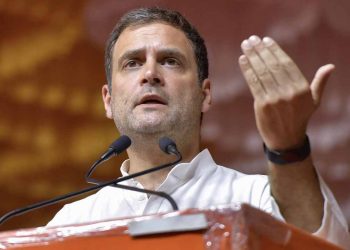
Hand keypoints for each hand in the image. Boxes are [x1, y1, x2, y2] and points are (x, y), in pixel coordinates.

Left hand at [238, 35, 333, 149]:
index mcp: (302, 88)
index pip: (287, 64)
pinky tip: (243, 60)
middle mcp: (289, 92)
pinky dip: (247, 71)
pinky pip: (254, 84)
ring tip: (245, 45)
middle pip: (273, 66)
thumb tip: (330, 66)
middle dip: (261, 50)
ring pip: (262, 73)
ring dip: (252, 57)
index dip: (275, 50)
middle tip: (251, 39)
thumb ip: (319, 83)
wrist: (286, 140)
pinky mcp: (262, 105)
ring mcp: (275, 99)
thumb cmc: (299, 118)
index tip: (266, 40)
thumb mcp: (313, 101)